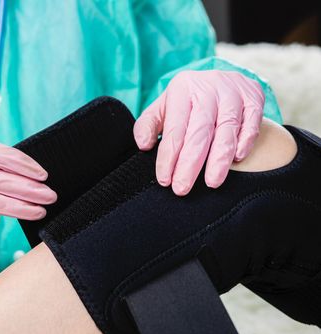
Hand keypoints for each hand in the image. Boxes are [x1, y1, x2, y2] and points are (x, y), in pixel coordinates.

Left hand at [134, 70, 263, 195]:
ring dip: (220, 159)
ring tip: (211, 182)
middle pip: (199, 131)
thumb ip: (148, 125)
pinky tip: (237, 159)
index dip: (169, 156)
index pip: (175, 128)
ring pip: (227, 129)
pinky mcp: (255, 97)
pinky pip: (252, 123)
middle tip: (182, 188)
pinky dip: (245, 141)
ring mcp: (234, 92)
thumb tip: (143, 145)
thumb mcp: (163, 107)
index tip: (165, 180)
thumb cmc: (187, 101)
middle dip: (190, 163)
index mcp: (183, 89)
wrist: (220, 79)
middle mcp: (209, 88)